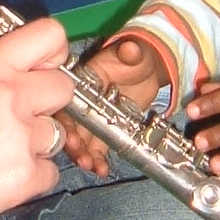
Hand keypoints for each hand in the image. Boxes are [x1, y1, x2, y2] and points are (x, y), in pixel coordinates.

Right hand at [0, 17, 72, 219]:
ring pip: (57, 134)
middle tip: (19, 121)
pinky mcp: (26, 175)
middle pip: (64, 88)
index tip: (46, 68)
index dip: (54, 54)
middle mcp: (9, 95)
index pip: (50, 36)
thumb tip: (25, 78)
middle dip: (48, 105)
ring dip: (36, 146)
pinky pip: (50, 172)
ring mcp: (20, 136)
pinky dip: (31, 179)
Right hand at [60, 34, 165, 175]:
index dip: (67, 119)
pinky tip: (101, 170)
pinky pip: (99, 147)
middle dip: (74, 143)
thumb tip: (131, 49)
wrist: (152, 68)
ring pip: (84, 139)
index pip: (70, 100)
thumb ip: (132, 52)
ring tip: (91, 166)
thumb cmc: (138, 56)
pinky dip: (99, 160)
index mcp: (86, 80)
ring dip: (84, 154)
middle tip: (80, 157)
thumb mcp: (135, 52)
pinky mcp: (108, 129)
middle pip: (73, 124)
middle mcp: (86, 101)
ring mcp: (96, 117)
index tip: (71, 135)